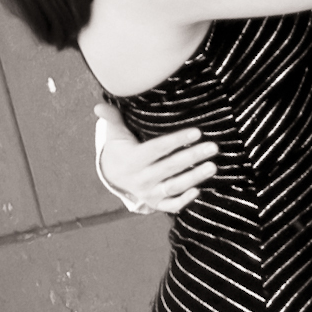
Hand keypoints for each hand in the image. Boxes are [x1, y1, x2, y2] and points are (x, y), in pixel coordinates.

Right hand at [93, 103, 216, 212]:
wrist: (114, 176)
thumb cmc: (121, 149)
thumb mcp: (115, 134)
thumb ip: (112, 118)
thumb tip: (99, 105)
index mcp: (133, 159)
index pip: (158, 148)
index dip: (177, 141)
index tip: (197, 133)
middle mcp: (141, 178)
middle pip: (170, 167)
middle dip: (192, 157)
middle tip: (213, 147)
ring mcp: (149, 193)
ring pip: (173, 186)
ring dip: (194, 177)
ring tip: (212, 166)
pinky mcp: (155, 204)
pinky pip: (170, 206)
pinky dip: (183, 201)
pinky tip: (198, 191)